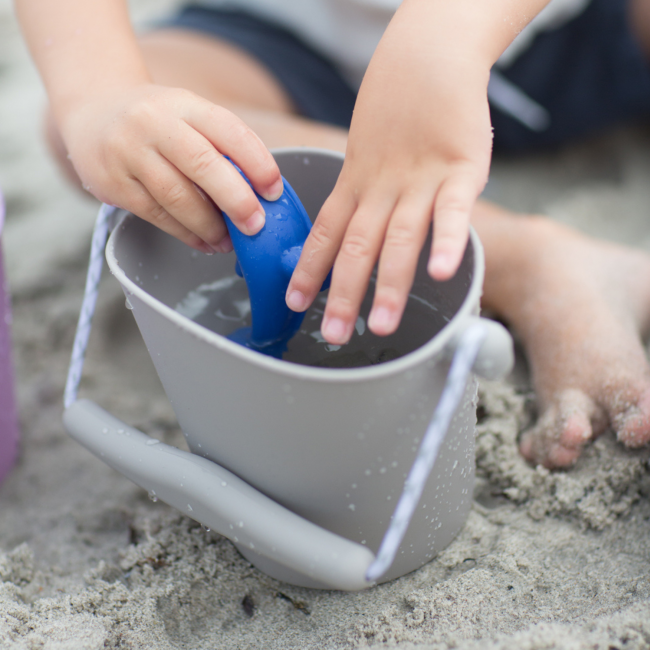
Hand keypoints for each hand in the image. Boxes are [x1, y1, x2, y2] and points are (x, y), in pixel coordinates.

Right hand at [60, 84, 282, 252]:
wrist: (91, 112)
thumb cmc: (155, 123)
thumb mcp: (188, 117)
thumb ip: (220, 147)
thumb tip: (261, 195)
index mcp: (184, 104)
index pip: (228, 129)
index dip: (257, 162)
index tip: (274, 191)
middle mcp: (154, 123)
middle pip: (203, 164)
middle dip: (236, 200)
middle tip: (256, 226)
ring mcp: (129, 152)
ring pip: (178, 197)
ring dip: (210, 226)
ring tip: (228, 242)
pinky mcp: (113, 183)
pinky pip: (157, 215)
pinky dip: (186, 234)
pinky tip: (204, 242)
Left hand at [286, 25, 491, 343]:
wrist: (427, 58)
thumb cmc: (397, 115)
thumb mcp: (364, 158)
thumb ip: (358, 200)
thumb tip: (346, 240)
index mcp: (357, 186)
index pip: (326, 234)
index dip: (309, 269)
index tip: (295, 302)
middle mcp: (382, 189)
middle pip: (358, 246)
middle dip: (343, 293)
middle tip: (333, 334)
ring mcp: (421, 181)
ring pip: (401, 238)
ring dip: (388, 283)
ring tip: (379, 324)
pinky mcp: (461, 170)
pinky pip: (454, 211)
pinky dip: (448, 241)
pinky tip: (442, 273)